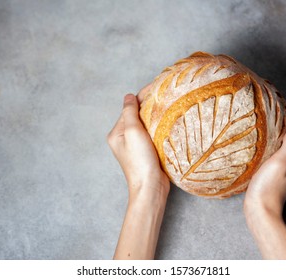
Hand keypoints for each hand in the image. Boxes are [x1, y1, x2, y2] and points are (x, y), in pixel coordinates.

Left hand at [107, 86, 169, 200]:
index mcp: (116, 133)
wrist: (150, 187)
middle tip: (166, 94)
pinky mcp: (147, 151)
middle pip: (137, 115)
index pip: (129, 108)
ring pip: (146, 124)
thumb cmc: (139, 161)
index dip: (142, 97)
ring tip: (169, 105)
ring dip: (155, 115)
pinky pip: (152, 133)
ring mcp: (136, 145)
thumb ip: (129, 112)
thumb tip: (129, 96)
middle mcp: (124, 138)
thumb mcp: (132, 132)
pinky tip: (169, 121)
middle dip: (150, 105)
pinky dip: (159, 126)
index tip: (158, 86)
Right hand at [244, 111, 285, 216]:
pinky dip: (276, 143)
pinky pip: (281, 152)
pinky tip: (265, 141)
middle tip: (274, 113)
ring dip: (282, 133)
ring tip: (269, 123)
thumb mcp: (279, 162)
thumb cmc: (268, 186)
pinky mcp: (279, 172)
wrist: (261, 208)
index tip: (282, 107)